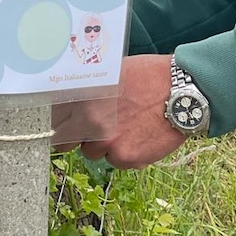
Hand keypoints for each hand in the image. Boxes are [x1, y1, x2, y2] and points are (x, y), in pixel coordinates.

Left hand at [52, 55, 187, 169]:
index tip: (61, 124)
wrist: (183, 91)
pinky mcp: (125, 157)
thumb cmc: (149, 76)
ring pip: (92, 153)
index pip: (52, 118)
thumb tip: (70, 99)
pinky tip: (140, 136)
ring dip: (103, 145)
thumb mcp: (112, 73)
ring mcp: (106, 141)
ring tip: (126, 127)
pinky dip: (125, 153)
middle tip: (88, 131)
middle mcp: (90, 119)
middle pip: (63, 143)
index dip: (57, 122)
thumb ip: (88, 89)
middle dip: (74, 138)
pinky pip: (116, 161)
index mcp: (83, 96)